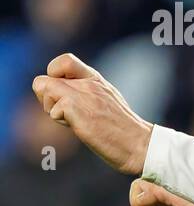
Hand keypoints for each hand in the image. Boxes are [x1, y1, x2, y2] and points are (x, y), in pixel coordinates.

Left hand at [31, 53, 152, 173]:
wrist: (139, 144)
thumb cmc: (123, 129)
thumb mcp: (107, 100)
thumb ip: (86, 92)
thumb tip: (63, 96)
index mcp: (95, 79)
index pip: (63, 61)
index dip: (53, 76)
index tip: (64, 93)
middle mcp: (88, 82)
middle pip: (43, 80)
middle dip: (47, 99)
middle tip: (65, 113)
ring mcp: (82, 94)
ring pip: (42, 88)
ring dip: (50, 108)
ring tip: (72, 120)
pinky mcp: (76, 109)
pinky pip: (52, 110)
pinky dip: (60, 122)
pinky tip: (79, 128)